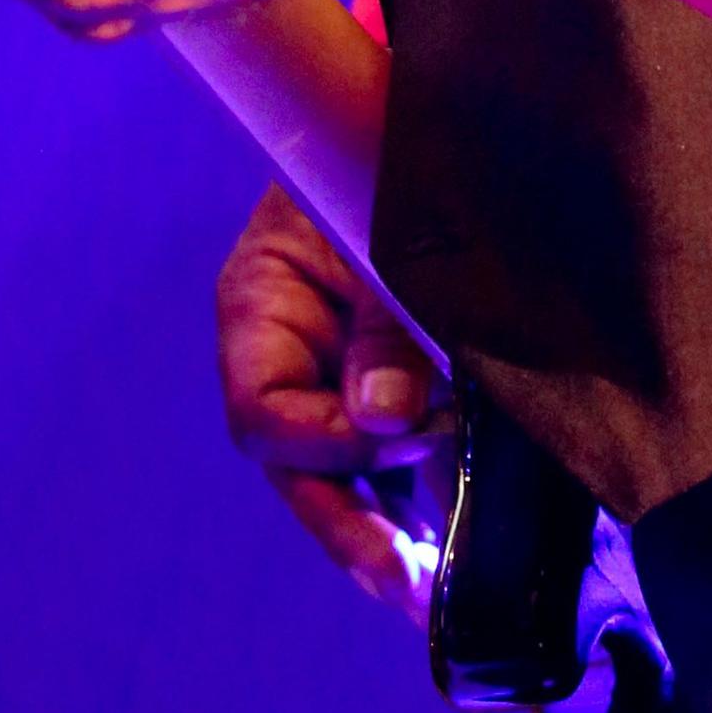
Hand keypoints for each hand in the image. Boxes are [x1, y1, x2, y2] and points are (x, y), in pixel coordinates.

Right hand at [218, 181, 448, 613]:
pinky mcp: (391, 383)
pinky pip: (394, 455)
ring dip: (387, 530)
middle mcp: (289, 355)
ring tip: (425, 591)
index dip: (323, 440)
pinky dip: (421, 498)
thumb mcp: (383, 230)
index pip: (266, 410)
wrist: (425, 121)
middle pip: (300, 465)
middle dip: (350, 527)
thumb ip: (384, 322)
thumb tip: (389, 414)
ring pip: (348, 474)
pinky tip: (452, 550)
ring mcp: (337, 375)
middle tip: (401, 583)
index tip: (394, 435)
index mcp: (259, 308)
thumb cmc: (385, 158)